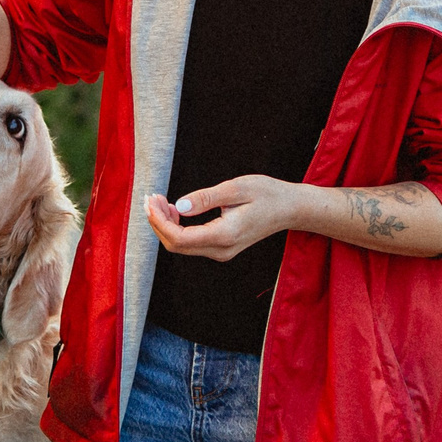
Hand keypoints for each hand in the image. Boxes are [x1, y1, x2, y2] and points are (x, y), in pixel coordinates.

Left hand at [145, 176, 303, 260]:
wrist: (290, 209)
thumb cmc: (267, 194)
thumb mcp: (236, 188)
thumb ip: (206, 198)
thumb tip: (180, 205)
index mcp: (224, 235)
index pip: (179, 237)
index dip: (159, 221)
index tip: (151, 200)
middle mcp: (221, 250)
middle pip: (176, 245)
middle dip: (158, 222)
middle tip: (151, 197)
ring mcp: (221, 252)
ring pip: (181, 246)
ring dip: (165, 225)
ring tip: (160, 201)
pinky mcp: (221, 248)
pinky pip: (191, 243)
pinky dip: (176, 227)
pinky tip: (174, 210)